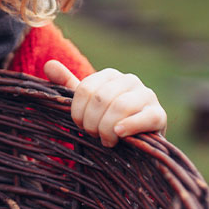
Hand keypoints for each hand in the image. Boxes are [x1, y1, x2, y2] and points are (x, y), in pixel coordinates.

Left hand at [44, 60, 165, 146]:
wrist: (133, 143)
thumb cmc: (105, 121)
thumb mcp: (85, 104)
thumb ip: (67, 85)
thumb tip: (49, 65)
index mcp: (110, 75)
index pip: (85, 89)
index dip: (78, 112)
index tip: (79, 125)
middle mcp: (130, 80)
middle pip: (101, 98)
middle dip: (92, 122)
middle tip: (94, 135)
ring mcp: (147, 96)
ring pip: (120, 107)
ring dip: (107, 128)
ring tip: (106, 140)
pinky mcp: (159, 115)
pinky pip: (144, 118)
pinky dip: (129, 127)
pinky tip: (119, 135)